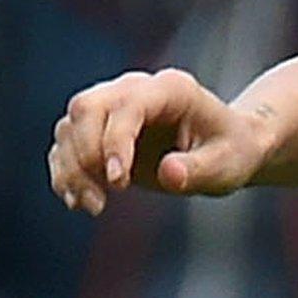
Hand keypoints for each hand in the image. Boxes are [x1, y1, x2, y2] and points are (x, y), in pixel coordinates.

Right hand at [49, 68, 266, 213]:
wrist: (226, 149)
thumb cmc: (231, 151)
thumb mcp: (227, 165)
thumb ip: (200, 169)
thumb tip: (169, 174)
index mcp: (172, 89)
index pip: (127, 106)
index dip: (115, 142)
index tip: (119, 183)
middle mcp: (136, 90)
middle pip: (86, 108)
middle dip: (85, 155)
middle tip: (102, 200)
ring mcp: (114, 107)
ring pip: (70, 127)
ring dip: (71, 170)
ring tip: (93, 207)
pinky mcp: (99, 131)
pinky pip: (65, 146)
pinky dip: (65, 174)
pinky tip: (79, 202)